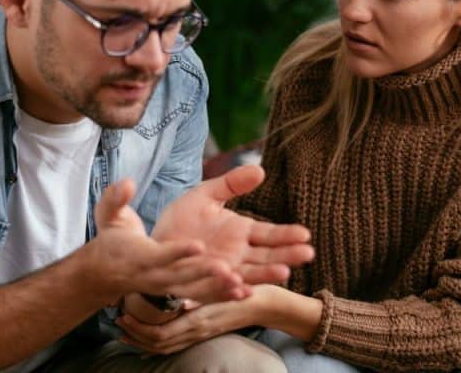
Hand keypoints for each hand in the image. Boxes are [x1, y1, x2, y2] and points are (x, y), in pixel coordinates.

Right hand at [86, 179, 238, 303]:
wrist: (108, 271)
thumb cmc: (112, 239)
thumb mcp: (109, 216)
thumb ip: (116, 199)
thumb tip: (127, 183)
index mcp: (141, 256)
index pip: (160, 255)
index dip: (177, 252)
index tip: (197, 245)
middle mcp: (156, 276)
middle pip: (183, 276)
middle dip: (204, 273)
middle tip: (227, 268)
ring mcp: (169, 287)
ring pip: (196, 289)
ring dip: (218, 288)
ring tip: (242, 284)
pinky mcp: (179, 291)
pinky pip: (203, 296)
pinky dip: (222, 296)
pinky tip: (245, 293)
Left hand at [116, 285, 274, 354]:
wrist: (264, 303)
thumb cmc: (244, 290)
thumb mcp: (223, 289)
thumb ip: (202, 296)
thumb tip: (179, 303)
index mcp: (197, 320)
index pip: (160, 333)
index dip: (139, 328)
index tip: (123, 315)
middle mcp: (196, 331)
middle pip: (157, 343)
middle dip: (135, 335)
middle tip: (118, 321)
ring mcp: (200, 334)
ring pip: (165, 346)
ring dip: (143, 340)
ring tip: (126, 329)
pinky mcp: (203, 333)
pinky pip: (176, 344)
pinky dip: (158, 344)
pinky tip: (148, 338)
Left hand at [152, 165, 314, 288]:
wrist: (153, 244)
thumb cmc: (181, 220)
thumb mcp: (205, 195)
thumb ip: (231, 183)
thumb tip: (261, 169)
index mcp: (240, 232)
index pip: (269, 234)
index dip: (286, 235)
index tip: (305, 234)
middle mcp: (237, 254)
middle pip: (266, 256)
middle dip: (286, 255)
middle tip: (307, 254)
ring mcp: (222, 271)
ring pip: (249, 274)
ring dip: (265, 274)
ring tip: (283, 272)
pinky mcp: (204, 284)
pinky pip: (220, 289)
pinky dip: (232, 290)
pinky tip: (244, 289)